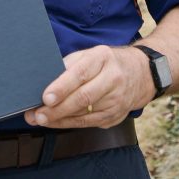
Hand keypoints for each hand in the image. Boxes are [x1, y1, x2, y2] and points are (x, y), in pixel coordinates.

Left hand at [23, 46, 151, 128]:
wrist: (140, 73)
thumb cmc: (106, 62)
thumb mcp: (90, 54)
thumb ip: (69, 65)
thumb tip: (44, 80)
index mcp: (103, 58)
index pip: (80, 74)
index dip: (62, 87)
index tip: (46, 97)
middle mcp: (113, 79)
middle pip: (83, 98)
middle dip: (57, 109)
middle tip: (37, 115)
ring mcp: (117, 100)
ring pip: (85, 114)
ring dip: (60, 119)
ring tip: (40, 119)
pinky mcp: (116, 115)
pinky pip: (89, 123)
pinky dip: (70, 123)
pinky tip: (55, 122)